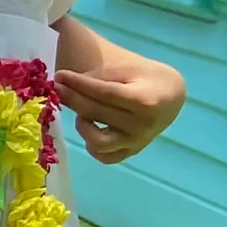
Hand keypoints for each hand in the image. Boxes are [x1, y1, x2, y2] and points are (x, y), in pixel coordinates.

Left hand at [56, 60, 184, 163]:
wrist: (170, 96)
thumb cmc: (144, 78)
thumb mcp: (127, 69)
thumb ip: (99, 77)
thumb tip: (65, 82)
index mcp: (146, 101)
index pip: (105, 93)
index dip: (80, 84)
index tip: (60, 76)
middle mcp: (143, 126)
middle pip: (96, 113)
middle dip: (72, 98)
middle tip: (56, 86)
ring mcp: (137, 142)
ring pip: (97, 141)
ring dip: (82, 125)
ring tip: (82, 112)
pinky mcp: (131, 152)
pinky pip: (104, 157)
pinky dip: (92, 145)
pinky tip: (90, 127)